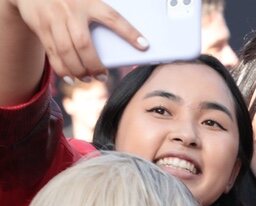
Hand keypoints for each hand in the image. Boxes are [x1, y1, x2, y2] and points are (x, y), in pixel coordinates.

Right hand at [12, 0, 146, 79]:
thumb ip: (99, 13)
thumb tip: (120, 39)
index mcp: (88, 1)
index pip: (113, 18)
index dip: (129, 33)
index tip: (144, 46)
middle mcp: (70, 10)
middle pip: (84, 44)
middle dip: (94, 65)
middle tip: (102, 76)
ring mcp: (53, 19)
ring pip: (66, 52)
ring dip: (78, 70)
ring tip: (87, 78)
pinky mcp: (40, 27)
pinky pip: (52, 53)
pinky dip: (62, 68)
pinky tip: (70, 76)